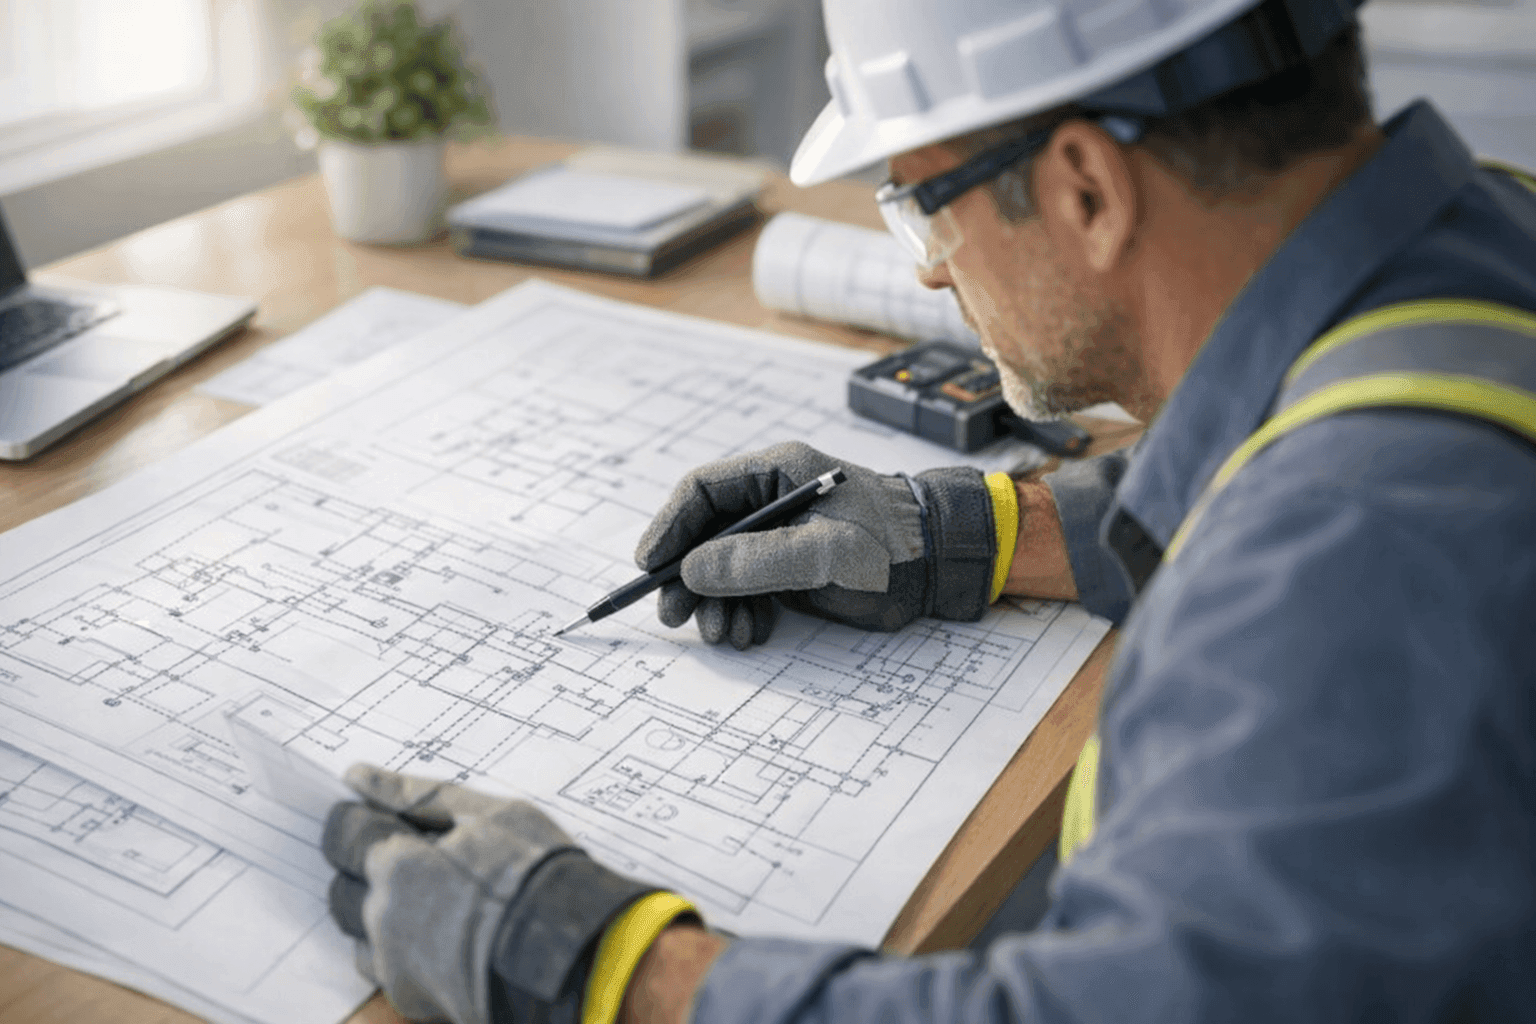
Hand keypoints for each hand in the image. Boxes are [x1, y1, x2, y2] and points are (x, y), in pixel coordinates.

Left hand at [324, 765, 656, 1023]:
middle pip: (340, 884)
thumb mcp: (486, 814)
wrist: (570, 950)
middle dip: (361, 864)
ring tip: (425, 893)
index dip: (357, 819)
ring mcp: (393, 961)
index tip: (376, 814)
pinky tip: (435, 928)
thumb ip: (417, 795)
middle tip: (409, 854)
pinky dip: (394, 944)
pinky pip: (379, 964)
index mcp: (396, 865)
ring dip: (375, 906)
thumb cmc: (535, 871)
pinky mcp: (409, 994)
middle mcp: (382, 917)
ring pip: (354, 927)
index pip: (342, 833)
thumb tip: (360, 776)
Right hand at [635, 441, 998, 648]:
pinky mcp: (792, 565)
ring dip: (715, 603)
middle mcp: (774, 498)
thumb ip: (759, 560)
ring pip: (723, 567)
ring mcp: (781, 533)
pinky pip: (748, 587)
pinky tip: (750, 633)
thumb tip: (693, 570)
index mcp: (779, 473)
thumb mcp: (828, 553)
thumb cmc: (894, 548)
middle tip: (675, 616)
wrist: (943, 567)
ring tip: (725, 635)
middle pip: (705, 533)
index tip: (650, 567)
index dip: (670, 527)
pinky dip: (741, 612)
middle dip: (689, 578)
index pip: (702, 491)